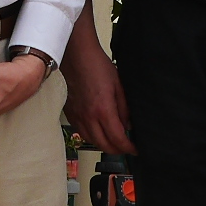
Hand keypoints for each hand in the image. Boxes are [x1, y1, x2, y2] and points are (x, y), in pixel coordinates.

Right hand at [63, 9, 135, 153]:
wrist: (76, 55)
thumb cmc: (96, 65)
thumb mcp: (119, 85)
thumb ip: (125, 108)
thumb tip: (128, 125)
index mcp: (103, 110)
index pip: (118, 139)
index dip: (128, 148)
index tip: (135, 150)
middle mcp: (89, 117)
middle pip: (104, 145)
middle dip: (118, 150)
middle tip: (127, 148)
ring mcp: (78, 117)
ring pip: (92, 142)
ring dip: (104, 145)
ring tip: (114, 141)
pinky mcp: (70, 114)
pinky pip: (81, 133)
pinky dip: (92, 138)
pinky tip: (98, 132)